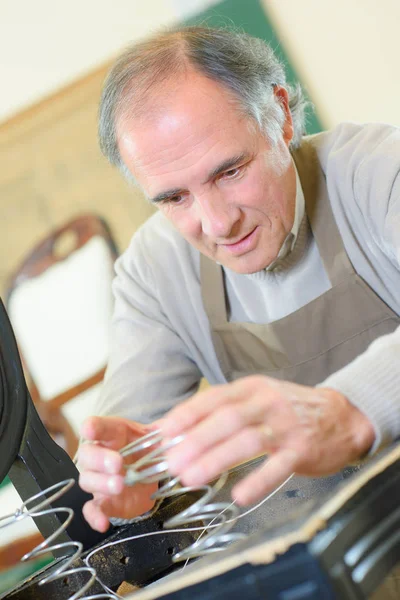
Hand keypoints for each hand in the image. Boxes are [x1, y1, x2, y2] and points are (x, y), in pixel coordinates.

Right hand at [78, 416, 157, 531]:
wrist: (149, 478)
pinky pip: (91, 509)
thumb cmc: (145, 451)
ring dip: (101, 483)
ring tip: (119, 485)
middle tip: (117, 464)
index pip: (96, 427)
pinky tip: (103, 522)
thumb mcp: (155, 438)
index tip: (90, 430)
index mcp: (113, 434)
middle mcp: (99, 456)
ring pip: (88, 479)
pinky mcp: (103, 501)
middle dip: (100, 458)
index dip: (92, 427)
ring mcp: (98, 479)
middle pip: (88, 454)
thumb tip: (172, 430)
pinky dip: (94, 516)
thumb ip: (162, 432)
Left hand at [157, 376, 374, 504]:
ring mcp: (286, 426)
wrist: (341, 414)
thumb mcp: (256, 398)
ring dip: (216, 459)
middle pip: (227, 419)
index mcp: (251, 388)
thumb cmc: (288, 409)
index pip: (213, 398)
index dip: (186, 415)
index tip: (162, 434)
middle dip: (195, 441)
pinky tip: (239, 495)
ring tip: (191, 478)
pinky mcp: (302, 449)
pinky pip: (278, 466)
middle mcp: (267, 402)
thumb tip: (173, 426)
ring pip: (248, 441)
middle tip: (171, 463)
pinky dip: (258, 481)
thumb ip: (220, 409)